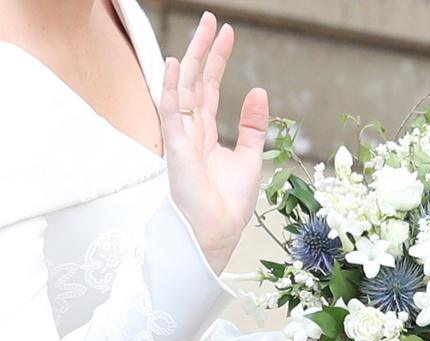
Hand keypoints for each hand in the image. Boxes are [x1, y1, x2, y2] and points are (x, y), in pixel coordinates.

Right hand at [159, 12, 266, 272]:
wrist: (219, 231)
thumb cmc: (229, 202)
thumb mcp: (249, 156)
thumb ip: (251, 125)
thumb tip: (258, 90)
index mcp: (206, 133)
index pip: (210, 87)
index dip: (219, 60)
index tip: (229, 34)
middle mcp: (191, 130)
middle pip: (196, 81)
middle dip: (205, 50)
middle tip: (213, 20)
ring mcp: (182, 138)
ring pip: (184, 89)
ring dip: (192, 59)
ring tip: (203, 30)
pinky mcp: (178, 149)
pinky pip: (172, 113)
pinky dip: (172, 89)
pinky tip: (175, 65)